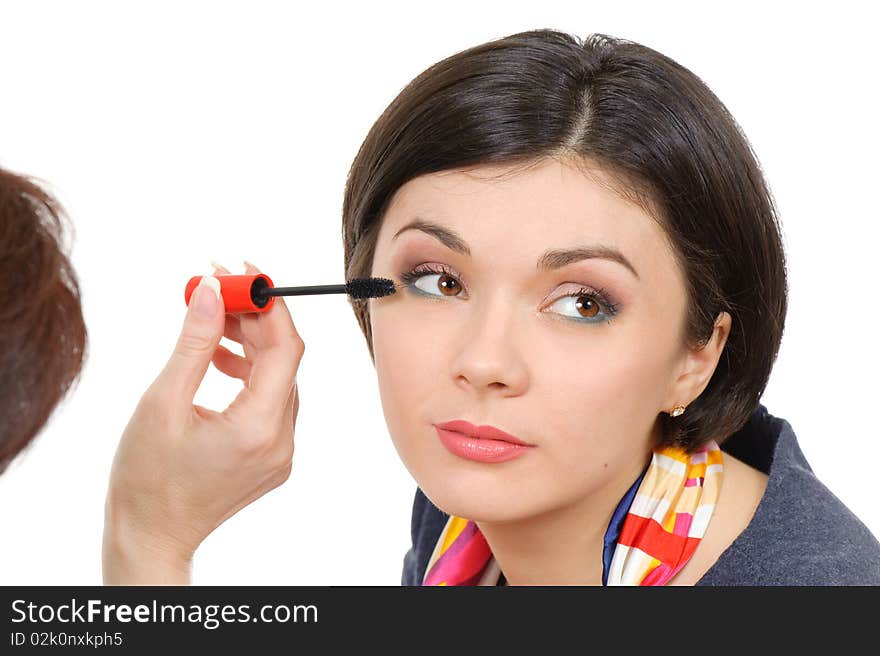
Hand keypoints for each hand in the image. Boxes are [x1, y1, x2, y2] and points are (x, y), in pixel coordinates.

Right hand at [103, 261, 303, 583]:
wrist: (151, 537)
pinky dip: (250, 374)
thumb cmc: (146, 478)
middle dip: (255, 319)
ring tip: (212, 323)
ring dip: (251, 344)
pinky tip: (218, 360)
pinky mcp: (273, 456)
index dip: (269, 304)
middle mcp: (281, 440)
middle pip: (284, 360)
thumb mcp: (163, 402)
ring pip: (278, 379)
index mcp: (258, 429)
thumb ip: (196, 343)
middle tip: (220, 289)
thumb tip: (213, 291)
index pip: (286, 348)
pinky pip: (272, 401)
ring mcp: (282, 452)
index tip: (242, 273)